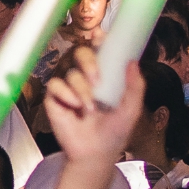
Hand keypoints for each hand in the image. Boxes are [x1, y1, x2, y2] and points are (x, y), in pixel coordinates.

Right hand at [40, 46, 145, 164]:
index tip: (101, 35)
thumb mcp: (131, 109)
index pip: (99, 50)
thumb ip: (135, 86)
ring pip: (69, 71)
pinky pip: (55, 84)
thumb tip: (132, 62)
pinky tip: (74, 106)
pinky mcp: (54, 97)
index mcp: (104, 75)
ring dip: (82, 89)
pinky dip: (66, 94)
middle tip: (97, 80)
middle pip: (80, 52)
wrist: (95, 153)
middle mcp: (84, 76)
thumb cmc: (114, 132)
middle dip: (89, 62)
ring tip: (89, 108)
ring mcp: (68, 86)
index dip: (99, 39)